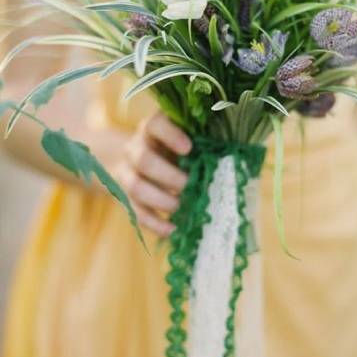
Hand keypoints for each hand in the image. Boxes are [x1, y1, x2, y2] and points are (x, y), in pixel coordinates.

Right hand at [116, 112, 191, 237]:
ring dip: (161, 200)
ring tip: (181, 208)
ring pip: (136, 187)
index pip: (155, 125)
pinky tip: (173, 230)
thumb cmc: (170, 149)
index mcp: (151, 130)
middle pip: (143, 160)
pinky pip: (136, 212)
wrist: (133, 162)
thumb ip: (200, 146)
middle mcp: (135, 149)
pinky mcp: (127, 198)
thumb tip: (229, 161)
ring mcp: (127, 174)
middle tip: (189, 185)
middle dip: (168, 176)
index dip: (170, 135)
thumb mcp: (182, 140)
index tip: (189, 148)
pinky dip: (154, 224)